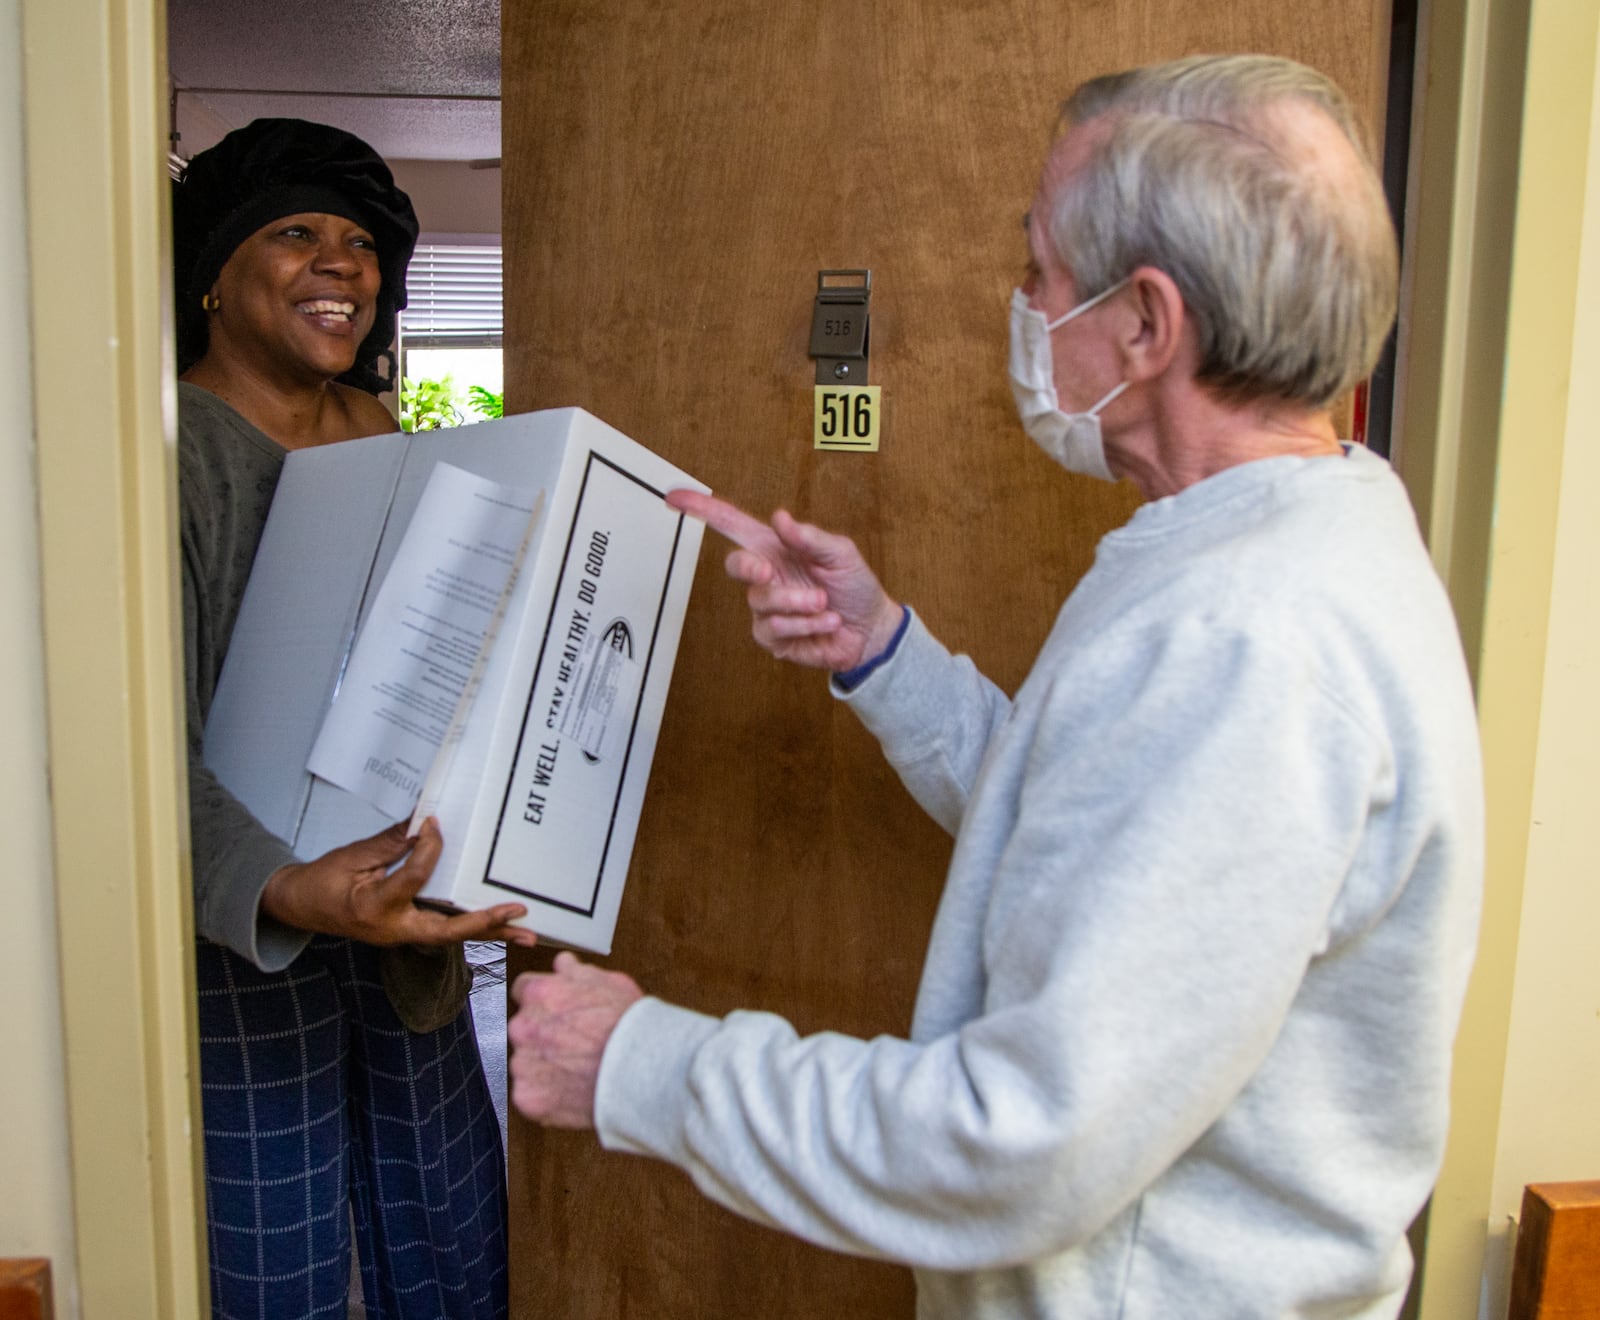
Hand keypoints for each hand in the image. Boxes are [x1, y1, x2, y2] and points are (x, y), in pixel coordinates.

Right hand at [260, 817, 538, 947]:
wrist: (300, 907)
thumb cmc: (322, 881)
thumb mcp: (352, 856)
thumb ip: (391, 843)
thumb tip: (425, 822)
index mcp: (374, 907)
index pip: (414, 878)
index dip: (429, 847)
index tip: (434, 824)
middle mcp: (394, 929)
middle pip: (446, 931)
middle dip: (484, 922)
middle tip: (517, 912)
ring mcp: (404, 935)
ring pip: (453, 936)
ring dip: (491, 934)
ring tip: (528, 935)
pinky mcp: (409, 931)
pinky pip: (446, 930)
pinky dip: (474, 928)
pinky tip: (503, 927)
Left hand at [508, 952, 643, 1128]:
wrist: (638, 1069)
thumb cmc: (628, 1024)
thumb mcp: (609, 981)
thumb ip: (576, 972)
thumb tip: (562, 965)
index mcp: (539, 993)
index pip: (523, 989)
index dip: (544, 1000)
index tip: (557, 1011)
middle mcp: (523, 1027)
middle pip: (524, 1028)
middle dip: (543, 1034)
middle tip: (574, 1044)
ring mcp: (523, 1064)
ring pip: (526, 1063)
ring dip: (544, 1066)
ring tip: (578, 1072)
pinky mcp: (528, 1098)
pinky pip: (531, 1095)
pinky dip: (547, 1096)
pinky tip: (573, 1092)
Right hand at [666, 489, 902, 670]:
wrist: (871, 630)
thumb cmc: (855, 586)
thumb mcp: (840, 554)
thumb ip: (810, 537)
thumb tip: (780, 517)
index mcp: (776, 548)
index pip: (732, 525)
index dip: (703, 510)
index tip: (675, 497)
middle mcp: (766, 576)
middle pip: (735, 565)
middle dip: (751, 568)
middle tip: (771, 572)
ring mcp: (767, 608)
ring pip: (762, 601)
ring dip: (799, 602)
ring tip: (825, 604)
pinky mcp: (773, 638)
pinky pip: (777, 629)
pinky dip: (807, 625)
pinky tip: (827, 623)